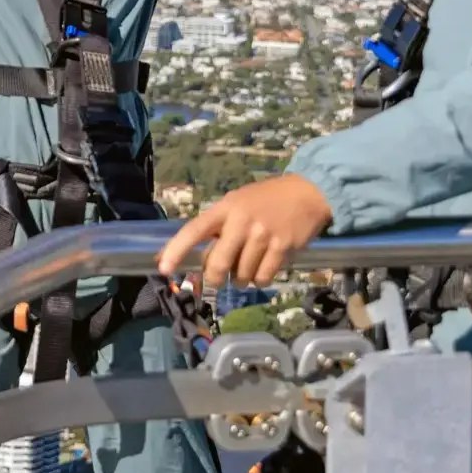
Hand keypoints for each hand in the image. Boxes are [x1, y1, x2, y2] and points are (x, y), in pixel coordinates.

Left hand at [156, 173, 333, 290]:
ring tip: (246, 268)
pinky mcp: (283, 247)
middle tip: (216, 279)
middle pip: (218, 264)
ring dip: (240, 279)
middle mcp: (241, 221)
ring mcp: (263, 235)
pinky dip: (259, 279)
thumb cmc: (265, 200)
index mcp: (225, 208)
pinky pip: (263, 277)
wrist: (308, 193)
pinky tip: (262, 269)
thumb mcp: (237, 204)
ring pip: (241, 275)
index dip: (176, 250)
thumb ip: (218, 228)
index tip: (163, 269)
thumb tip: (194, 258)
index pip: (194, 230)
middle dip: (214, 278)